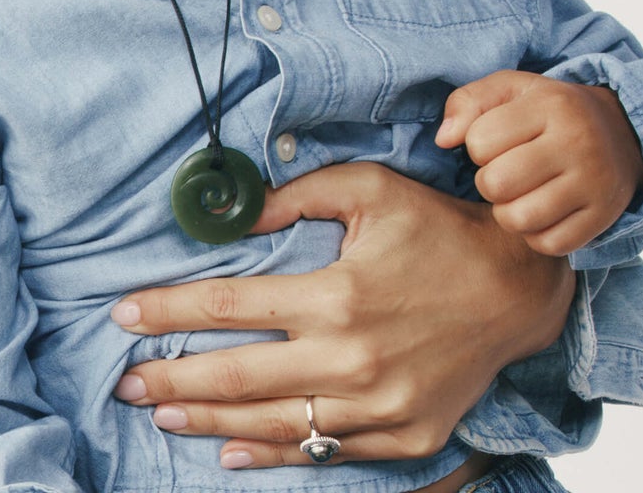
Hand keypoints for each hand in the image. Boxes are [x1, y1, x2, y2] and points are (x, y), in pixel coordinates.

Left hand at [109, 163, 572, 468]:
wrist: (521, 288)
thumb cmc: (438, 229)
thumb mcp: (367, 189)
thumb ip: (292, 197)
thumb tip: (229, 215)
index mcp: (335, 294)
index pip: (226, 306)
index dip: (166, 310)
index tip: (122, 314)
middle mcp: (351, 357)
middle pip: (235, 374)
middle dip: (170, 378)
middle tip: (125, 382)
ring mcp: (378, 404)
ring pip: (272, 421)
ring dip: (208, 420)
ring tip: (161, 412)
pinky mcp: (404, 434)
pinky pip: (325, 451)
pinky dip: (274, 453)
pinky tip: (230, 450)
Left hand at [436, 71, 642, 254]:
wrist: (624, 131)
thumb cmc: (550, 110)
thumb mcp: (510, 89)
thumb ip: (468, 103)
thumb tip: (444, 140)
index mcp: (551, 106)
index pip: (479, 141)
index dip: (476, 145)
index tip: (498, 142)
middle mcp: (579, 144)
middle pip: (496, 184)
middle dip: (488, 181)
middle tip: (505, 172)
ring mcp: (595, 183)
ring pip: (519, 219)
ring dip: (507, 212)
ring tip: (519, 194)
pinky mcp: (605, 217)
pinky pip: (550, 244)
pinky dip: (535, 235)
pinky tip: (541, 213)